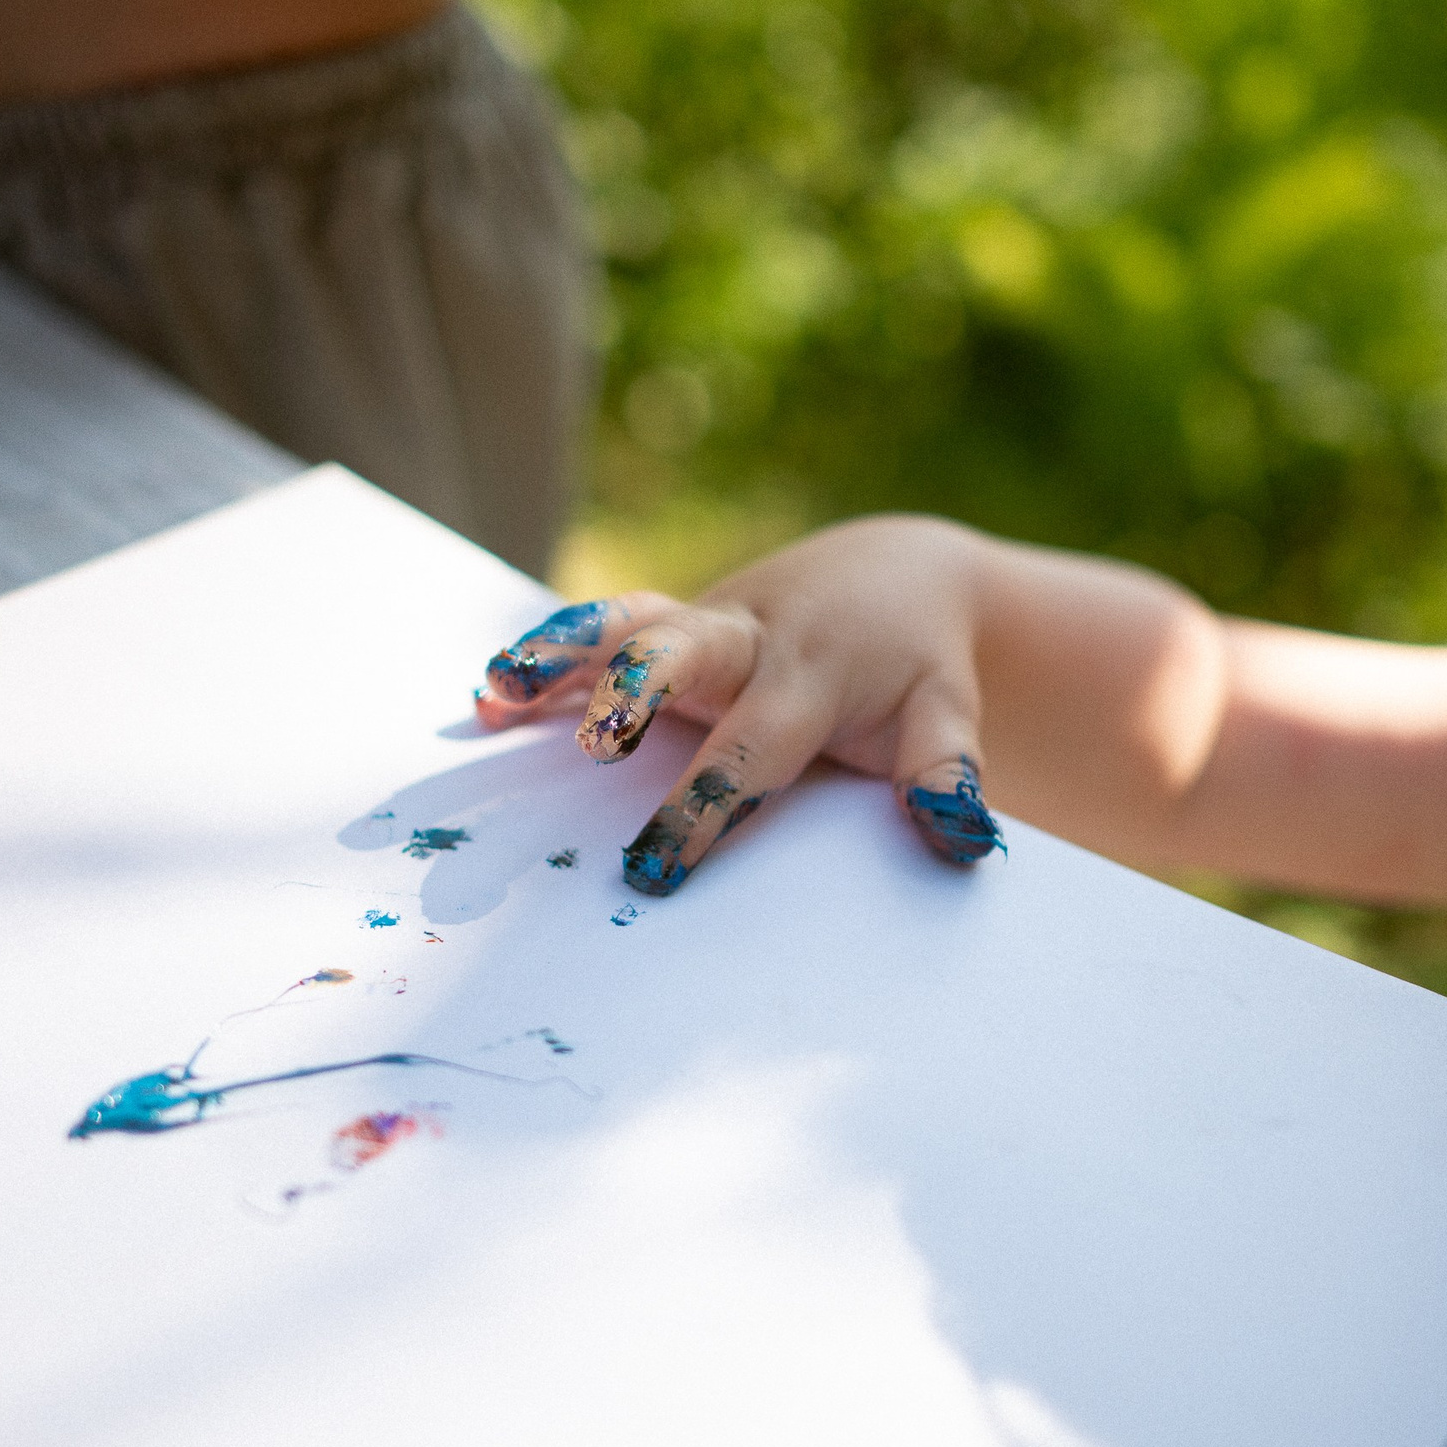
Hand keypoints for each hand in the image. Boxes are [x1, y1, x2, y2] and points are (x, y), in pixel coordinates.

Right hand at [475, 516, 1004, 895]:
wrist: (892, 577)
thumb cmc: (914, 667)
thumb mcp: (945, 712)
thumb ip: (944, 771)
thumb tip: (961, 837)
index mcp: (811, 675)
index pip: (754, 748)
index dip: (706, 804)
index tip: (657, 869)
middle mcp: (745, 641)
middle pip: (681, 655)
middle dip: (633, 692)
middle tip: (590, 745)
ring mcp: (698, 626)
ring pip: (626, 627)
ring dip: (560, 655)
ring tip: (497, 690)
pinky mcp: (666, 625)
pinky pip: (598, 637)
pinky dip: (545, 663)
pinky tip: (485, 700)